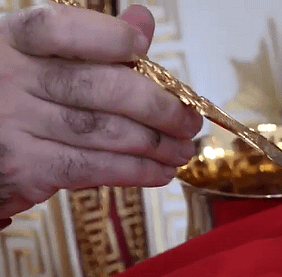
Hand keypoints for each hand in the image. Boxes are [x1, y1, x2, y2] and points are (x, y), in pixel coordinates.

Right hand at [0, 3, 202, 218]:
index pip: (60, 28)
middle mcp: (11, 79)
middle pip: (100, 88)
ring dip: (154, 145)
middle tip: (189, 122)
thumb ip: (90, 44)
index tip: (143, 50)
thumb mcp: (37, 63)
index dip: (108, 37)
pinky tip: (160, 173)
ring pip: (103, 131)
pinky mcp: (27, 169)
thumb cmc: (12, 101)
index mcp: (13, 43)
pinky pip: (91, 167)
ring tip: (182, 151)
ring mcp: (16, 126)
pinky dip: (133, 171)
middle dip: (157, 108)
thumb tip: (142, 22)